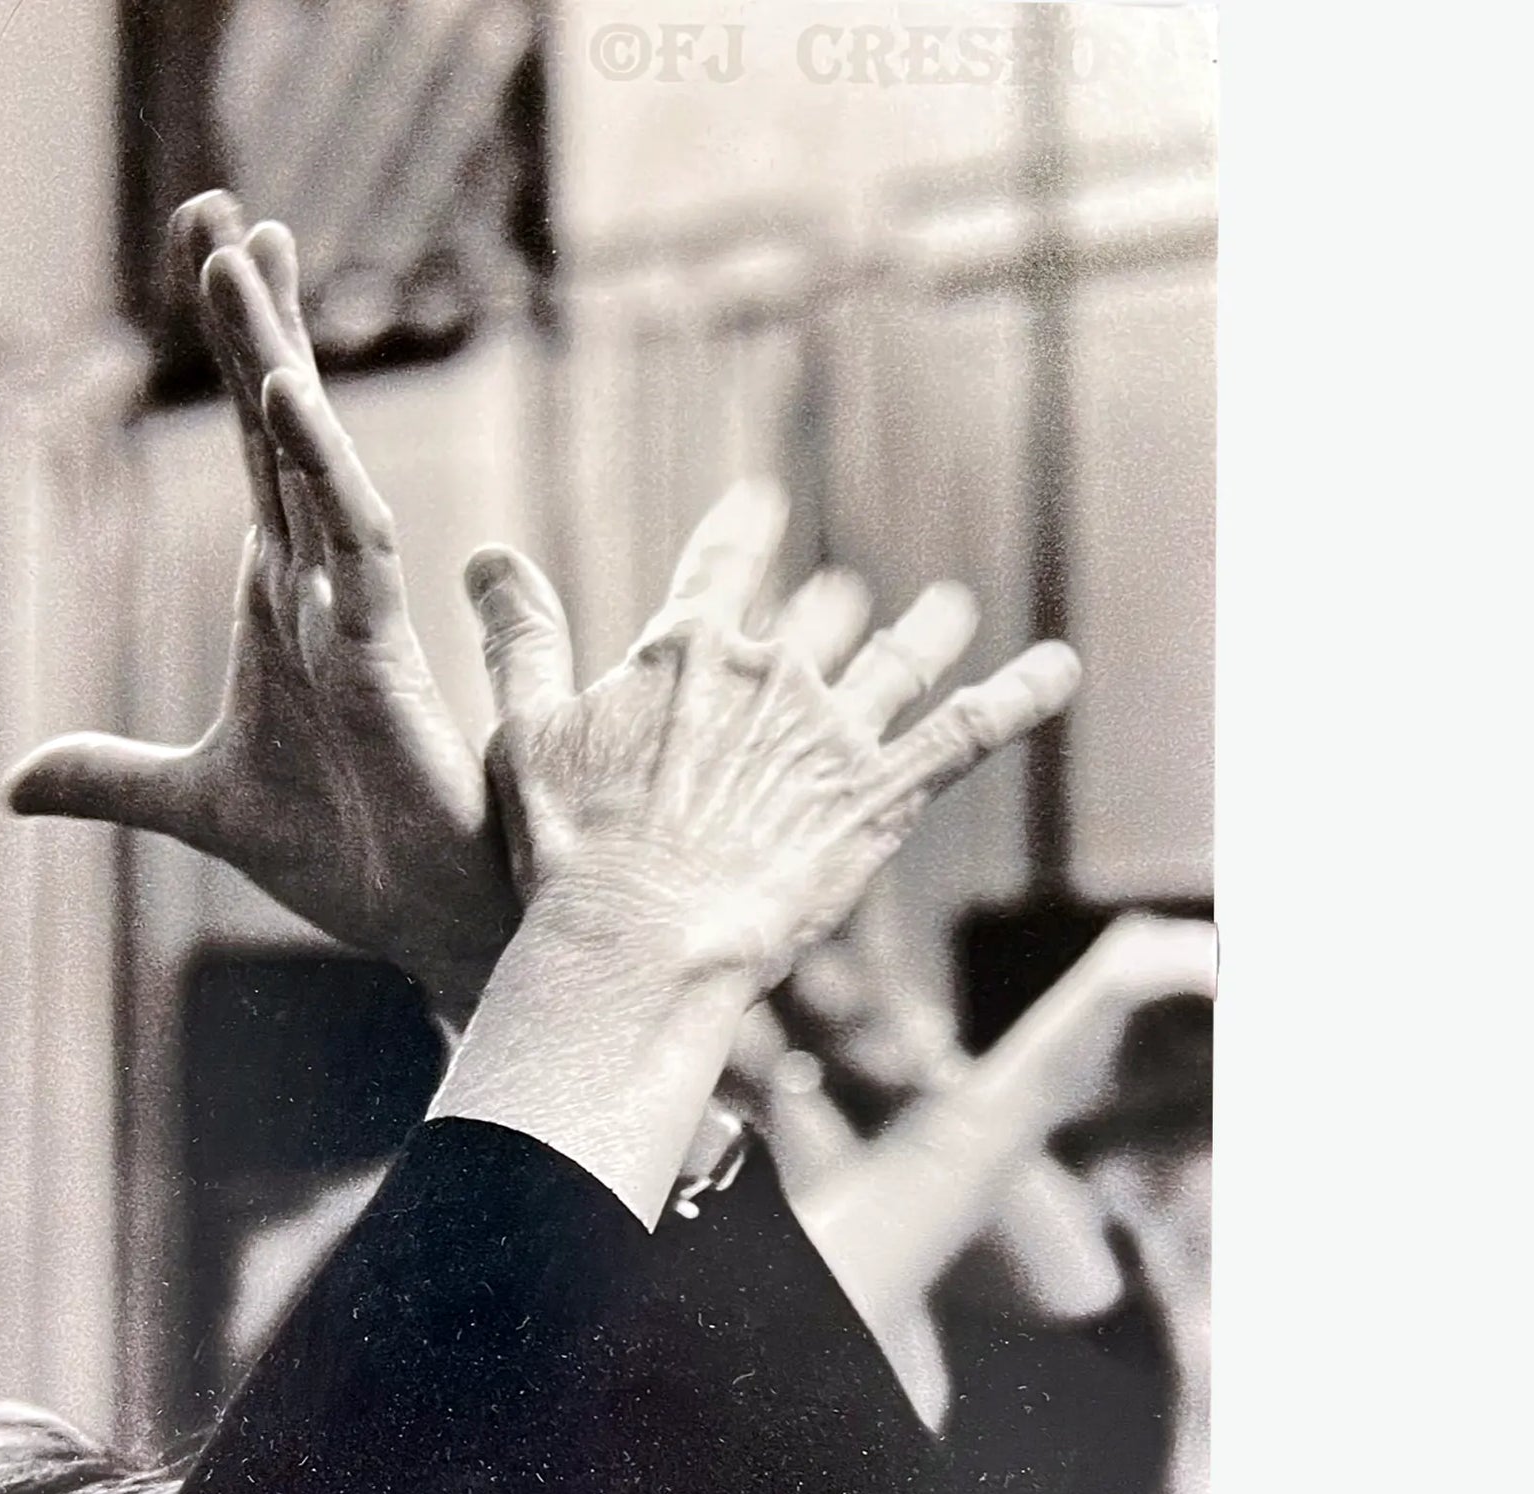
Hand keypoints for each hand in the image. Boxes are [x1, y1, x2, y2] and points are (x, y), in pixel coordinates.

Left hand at [3, 194, 515, 1017]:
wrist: (419, 924)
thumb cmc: (343, 854)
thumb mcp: (198, 806)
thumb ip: (112, 779)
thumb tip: (12, 781)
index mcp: (286, 605)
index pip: (252, 460)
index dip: (235, 361)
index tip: (215, 260)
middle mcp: (324, 590)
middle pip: (278, 432)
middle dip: (248, 320)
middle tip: (221, 206)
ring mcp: (356, 614)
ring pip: (310, 460)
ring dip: (271, 356)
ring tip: (239, 248)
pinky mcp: (383, 656)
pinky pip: (352, 541)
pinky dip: (317, 468)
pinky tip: (281, 395)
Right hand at [468, 479, 1082, 999]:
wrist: (641, 937)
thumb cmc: (571, 846)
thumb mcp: (525, 731)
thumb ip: (519, 638)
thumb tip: (489, 557)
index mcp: (687, 651)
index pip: (722, 559)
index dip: (743, 527)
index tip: (762, 500)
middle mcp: (771, 673)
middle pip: (814, 617)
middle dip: (827, 610)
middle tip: (841, 601)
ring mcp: (832, 731)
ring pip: (897, 661)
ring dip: (925, 631)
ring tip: (949, 607)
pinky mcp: (883, 795)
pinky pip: (969, 732)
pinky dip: (1020, 695)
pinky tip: (1061, 666)